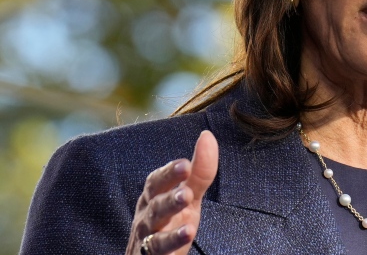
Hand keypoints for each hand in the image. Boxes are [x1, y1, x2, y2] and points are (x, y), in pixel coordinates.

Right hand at [126, 130, 218, 254]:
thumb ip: (199, 171)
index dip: (168, 173)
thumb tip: (207, 135)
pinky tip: (186, 236)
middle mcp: (147, 216)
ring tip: (189, 222)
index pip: (156, 182)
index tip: (185, 165)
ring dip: (170, 227)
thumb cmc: (171, 221)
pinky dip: (170, 244)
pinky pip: (158, 251)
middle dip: (169, 198)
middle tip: (187, 192)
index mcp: (153, 197)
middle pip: (154, 206)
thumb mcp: (188, 196)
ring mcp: (147, 238)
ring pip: (154, 231)